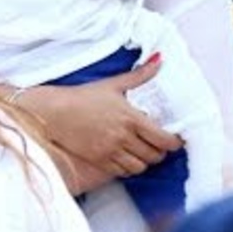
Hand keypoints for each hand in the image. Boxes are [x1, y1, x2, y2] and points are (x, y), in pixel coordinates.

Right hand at [20, 59, 182, 180]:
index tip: (177, 139)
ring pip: (140, 166)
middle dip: (162, 151)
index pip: (162, 138)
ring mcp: (111, 152)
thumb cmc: (84, 97)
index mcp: (130, 118)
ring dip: (147, 161)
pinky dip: (130, 168)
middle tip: (162, 144)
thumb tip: (160, 59)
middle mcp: (123, 138)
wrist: (54, 113)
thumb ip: (141, 74)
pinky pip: (123, 172)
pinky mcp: (99, 162)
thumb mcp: (114, 83)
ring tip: (147, 151)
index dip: (175, 142)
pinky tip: (129, 157)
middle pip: (154, 155)